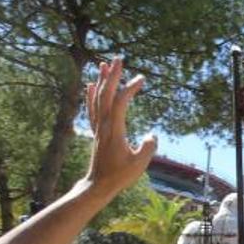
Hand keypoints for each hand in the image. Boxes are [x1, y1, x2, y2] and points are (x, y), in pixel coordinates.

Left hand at [84, 57, 157, 197]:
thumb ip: (148, 147)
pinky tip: (91, 85)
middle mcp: (103, 125)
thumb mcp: (139, 164)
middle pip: (106, 95)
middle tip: (119, 58)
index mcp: (114, 130)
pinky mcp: (96, 132)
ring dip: (102, 81)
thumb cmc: (119, 176)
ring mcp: (98, 128)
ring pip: (97, 99)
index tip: (141, 78)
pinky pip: (92, 110)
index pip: (120, 103)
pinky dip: (91, 95)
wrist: (98, 185)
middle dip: (112, 75)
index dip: (129, 88)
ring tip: (104, 64)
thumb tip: (152, 135)